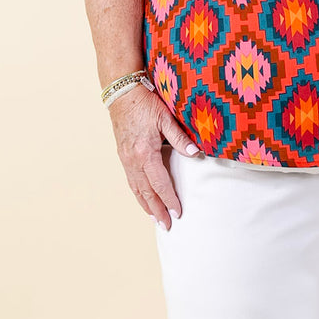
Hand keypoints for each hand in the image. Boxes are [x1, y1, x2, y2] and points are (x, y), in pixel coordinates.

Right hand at [108, 81, 201, 229]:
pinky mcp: (122, 155)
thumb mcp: (166, 118)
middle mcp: (132, 160)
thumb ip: (180, 138)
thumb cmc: (145, 102)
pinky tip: (143, 198)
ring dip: (146, 205)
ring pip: (136, 188)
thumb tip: (196, 154)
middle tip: (167, 226)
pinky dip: (138, 193)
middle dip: (157, 210)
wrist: (121, 92)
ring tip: (155, 219)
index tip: (178, 213)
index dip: (169, 199)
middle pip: (146, 192)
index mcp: (145, 152)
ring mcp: (125, 158)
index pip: (160, 183)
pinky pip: (130, 180)